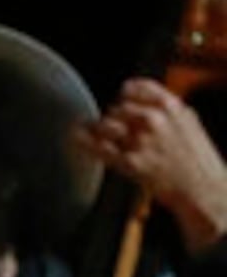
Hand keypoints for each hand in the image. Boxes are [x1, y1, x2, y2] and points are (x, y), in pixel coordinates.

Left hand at [83, 78, 226, 256]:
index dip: (126, 91)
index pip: (138, 87)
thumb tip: (144, 96)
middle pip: (118, 108)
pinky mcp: (130, 163)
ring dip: (99, 129)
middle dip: (114, 116)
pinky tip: (74, 137)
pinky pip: (98, 147)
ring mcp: (140, 141)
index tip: (122, 95)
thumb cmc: (197, 159)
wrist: (202, 189)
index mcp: (172, 108)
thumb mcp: (190, 123)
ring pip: (105, 125)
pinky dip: (83, 141)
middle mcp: (154, 121)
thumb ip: (169, 109)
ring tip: (99, 133)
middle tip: (116, 126)